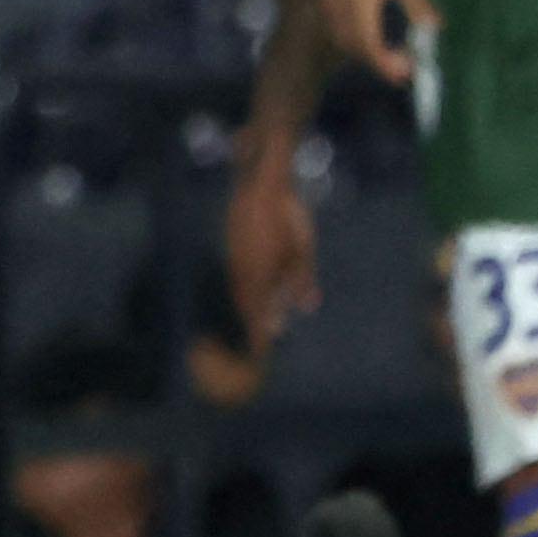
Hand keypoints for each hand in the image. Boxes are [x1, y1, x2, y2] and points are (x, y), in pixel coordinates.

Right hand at [224, 147, 316, 348]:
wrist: (262, 184)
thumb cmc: (287, 218)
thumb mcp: (302, 250)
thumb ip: (302, 280)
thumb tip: (306, 308)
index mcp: (259, 277)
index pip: (257, 314)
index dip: (259, 333)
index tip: (261, 351)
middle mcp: (242, 273)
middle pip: (246, 305)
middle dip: (252, 322)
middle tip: (258, 339)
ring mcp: (234, 259)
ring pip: (240, 290)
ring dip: (247, 305)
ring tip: (254, 317)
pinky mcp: (232, 246)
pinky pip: (236, 275)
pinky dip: (242, 288)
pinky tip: (250, 287)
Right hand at [322, 0, 437, 82]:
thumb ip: (419, 5)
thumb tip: (435, 28)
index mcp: (361, 1)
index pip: (370, 45)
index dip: (386, 64)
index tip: (407, 73)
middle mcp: (340, 7)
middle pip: (358, 48)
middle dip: (380, 63)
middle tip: (405, 69)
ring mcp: (330, 6)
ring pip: (347, 42)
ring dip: (367, 53)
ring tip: (393, 57)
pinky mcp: (327, 4)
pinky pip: (340, 32)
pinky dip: (357, 42)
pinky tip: (375, 42)